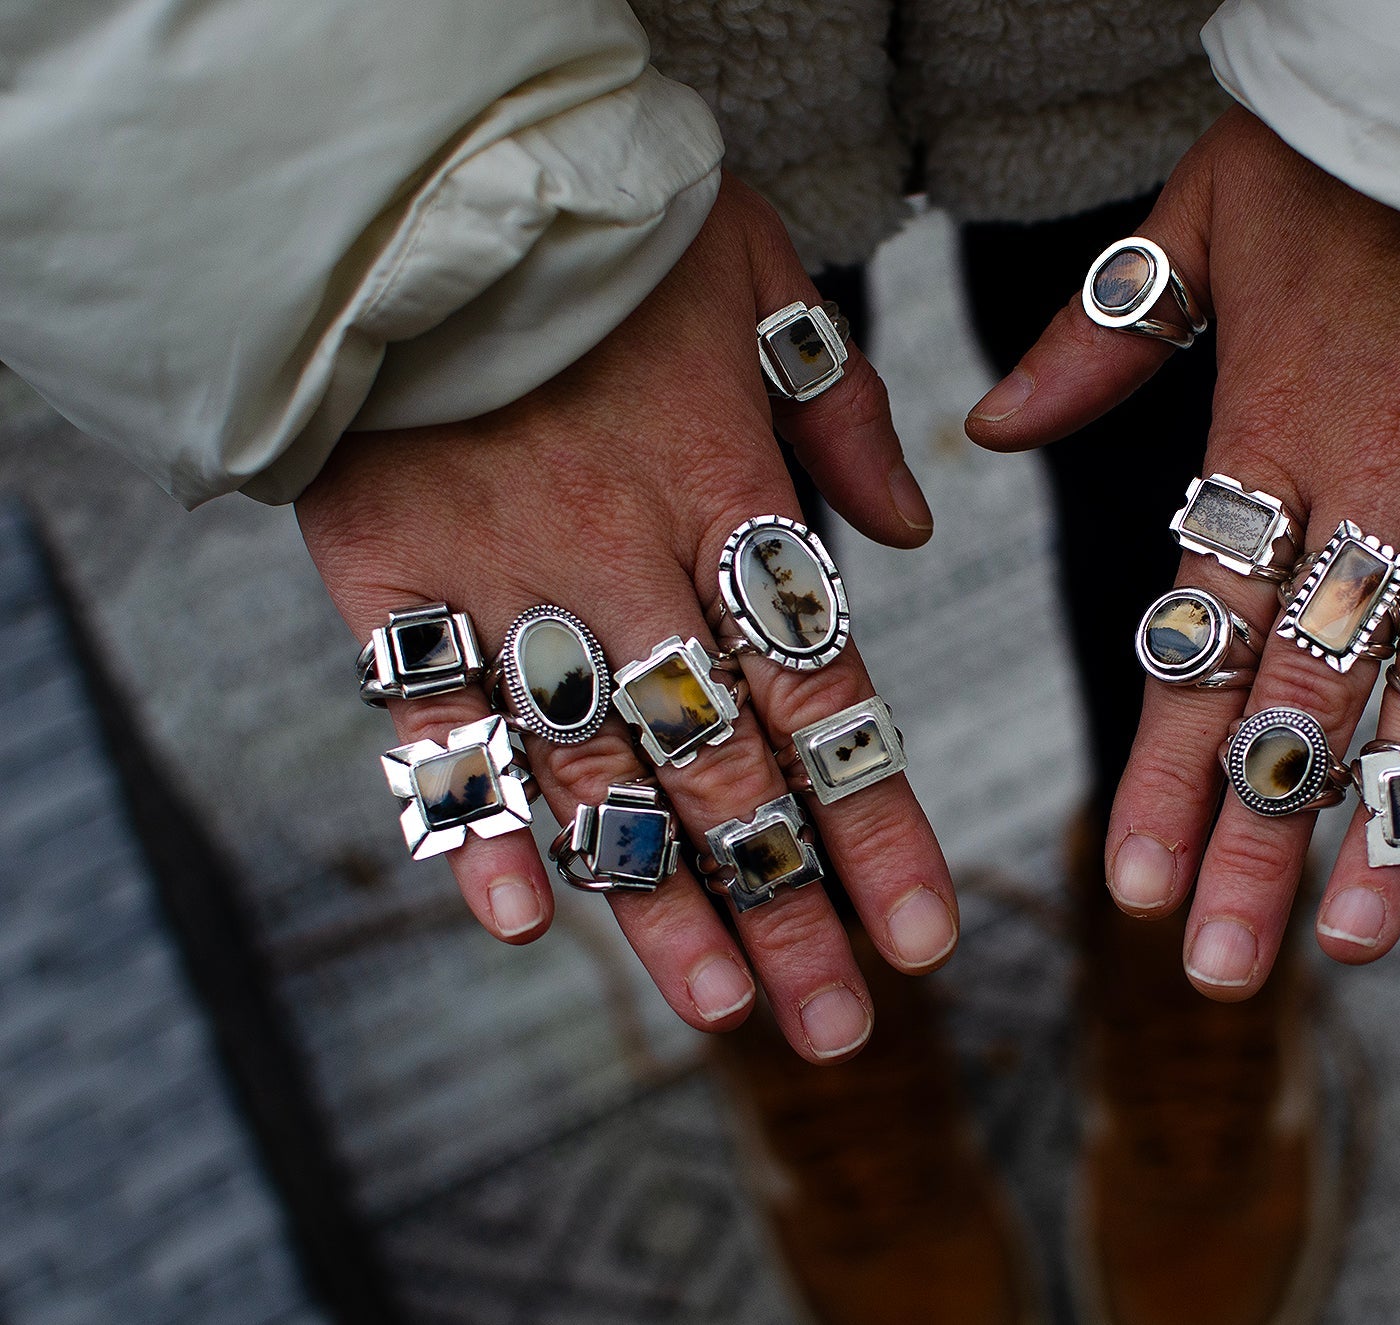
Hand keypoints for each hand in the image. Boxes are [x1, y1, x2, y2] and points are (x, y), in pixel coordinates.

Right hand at [299, 174, 955, 1061]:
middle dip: (786, 904)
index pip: (823, 690)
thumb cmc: (609, 225)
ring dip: (656, 904)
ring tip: (721, 1017)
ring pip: (592, 773)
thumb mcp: (762, 277)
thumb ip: (838, 410)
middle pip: (720, 764)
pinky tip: (523, 920)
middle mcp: (621, 557)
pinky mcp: (387, 579)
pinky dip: (470, 822)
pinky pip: (431, 724)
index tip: (925, 934)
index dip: (875, 822)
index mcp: (724, 490)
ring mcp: (498, 579)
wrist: (413, 174)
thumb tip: (916, 527)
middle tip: (838, 1028)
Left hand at [967, 107, 1399, 995]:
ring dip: (1393, 816)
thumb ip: (1102, 334)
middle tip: (1219, 965)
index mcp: (1277, 428)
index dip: (1170, 763)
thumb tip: (985, 428)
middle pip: (1308, 688)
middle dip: (1258, 834)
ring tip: (1351, 940)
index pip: (1207, 631)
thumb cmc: (1363, 143)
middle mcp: (1386, 477)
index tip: (1134, 881)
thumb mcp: (1209, 210)